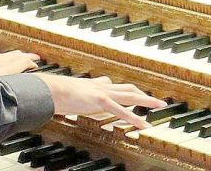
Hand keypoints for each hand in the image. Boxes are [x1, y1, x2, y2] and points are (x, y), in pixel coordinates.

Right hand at [34, 74, 165, 128]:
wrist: (50, 89)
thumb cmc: (55, 92)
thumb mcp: (68, 92)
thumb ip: (75, 95)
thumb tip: (73, 98)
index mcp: (93, 85)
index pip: (113, 85)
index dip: (124, 91)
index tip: (133, 93)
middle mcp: (100, 86)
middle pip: (127, 88)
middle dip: (143, 94)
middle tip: (156, 100)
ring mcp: (102, 93)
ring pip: (130, 96)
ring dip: (147, 101)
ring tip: (160, 106)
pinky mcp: (100, 101)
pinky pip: (121, 111)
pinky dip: (134, 118)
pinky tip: (144, 125)